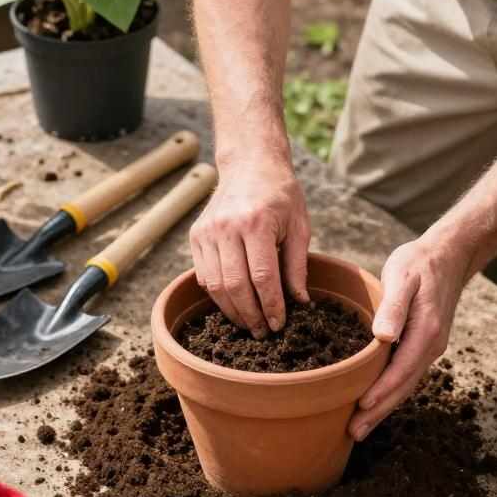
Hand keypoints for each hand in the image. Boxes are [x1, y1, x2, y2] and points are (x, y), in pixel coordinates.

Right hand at [189, 156, 310, 337]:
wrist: (250, 165)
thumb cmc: (281, 195)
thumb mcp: (300, 226)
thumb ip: (297, 266)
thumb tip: (300, 302)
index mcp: (256, 223)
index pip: (262, 277)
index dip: (271, 306)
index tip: (279, 325)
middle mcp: (227, 227)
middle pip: (235, 286)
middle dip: (251, 315)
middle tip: (262, 332)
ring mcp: (207, 232)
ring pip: (215, 285)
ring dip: (232, 311)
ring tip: (248, 324)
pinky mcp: (195, 236)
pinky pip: (204, 276)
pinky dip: (217, 295)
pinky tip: (233, 305)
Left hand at [350, 235, 467, 440]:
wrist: (449, 254)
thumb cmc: (419, 262)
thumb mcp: (402, 277)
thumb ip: (393, 307)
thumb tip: (383, 337)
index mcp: (425, 332)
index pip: (400, 372)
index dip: (380, 393)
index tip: (359, 410)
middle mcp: (431, 345)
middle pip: (403, 386)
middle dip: (379, 411)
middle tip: (354, 434)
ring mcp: (430, 346)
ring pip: (406, 383)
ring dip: (385, 405)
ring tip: (361, 425)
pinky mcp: (425, 342)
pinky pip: (407, 373)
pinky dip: (392, 389)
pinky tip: (376, 398)